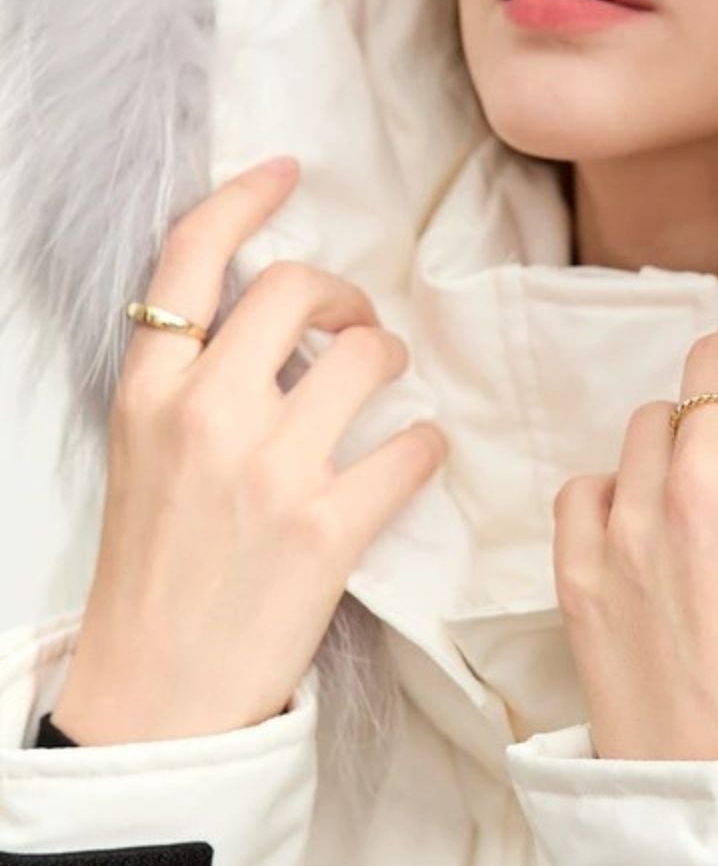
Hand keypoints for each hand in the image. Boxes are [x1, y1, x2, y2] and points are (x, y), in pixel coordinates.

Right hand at [53, 156, 448, 743]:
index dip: (244, 198)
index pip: (192, 258)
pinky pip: (413, 444)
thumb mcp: (143, 453)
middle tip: (354, 326)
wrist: (155, 693)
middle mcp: (205, 414)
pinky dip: (425, 447)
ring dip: (393, 360)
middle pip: (297, 289)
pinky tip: (411, 461)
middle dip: (342, 296)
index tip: (285, 172)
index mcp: (148, 391)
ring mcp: (270, 470)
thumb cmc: (156, 569)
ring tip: (385, 391)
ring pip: (370, 355)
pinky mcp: (329, 529)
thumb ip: (194, 380)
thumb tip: (278, 319)